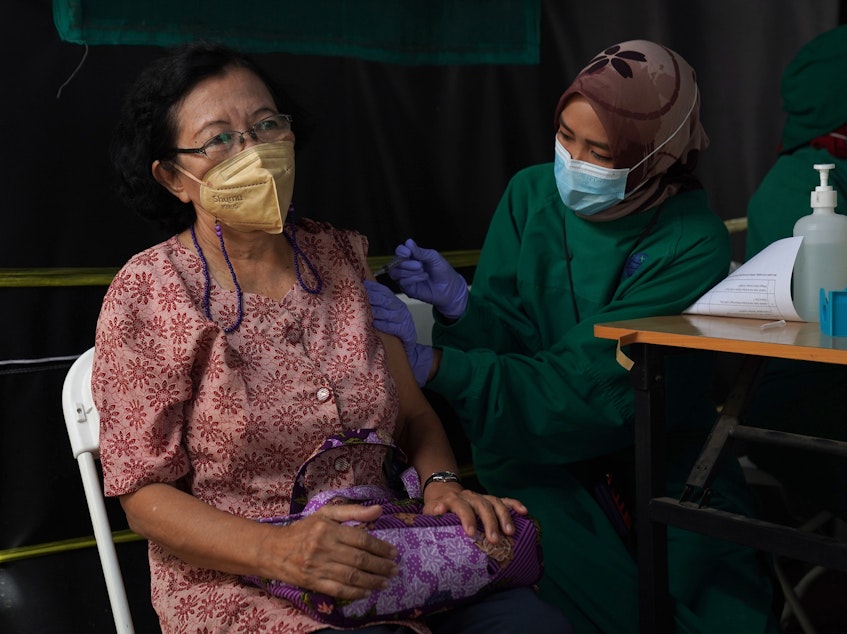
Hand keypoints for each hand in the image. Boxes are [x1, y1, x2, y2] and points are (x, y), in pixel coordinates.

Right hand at [266, 504, 398, 599]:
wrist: (274, 550)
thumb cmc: (304, 529)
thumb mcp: (326, 514)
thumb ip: (353, 511)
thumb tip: (379, 510)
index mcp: (328, 529)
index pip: (361, 539)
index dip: (381, 547)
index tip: (393, 552)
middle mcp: (324, 548)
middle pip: (359, 559)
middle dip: (381, 566)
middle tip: (394, 570)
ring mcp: (318, 567)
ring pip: (351, 576)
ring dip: (372, 581)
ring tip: (385, 582)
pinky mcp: (313, 583)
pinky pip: (338, 590)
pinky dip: (355, 593)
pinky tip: (367, 592)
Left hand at [364, 280, 432, 385]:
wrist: (408, 349)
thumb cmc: (392, 330)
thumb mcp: (384, 315)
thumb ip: (374, 305)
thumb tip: (355, 296)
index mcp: (394, 302)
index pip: (383, 290)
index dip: (371, 287)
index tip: (358, 284)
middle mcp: (400, 308)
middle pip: (386, 299)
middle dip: (372, 296)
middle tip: (357, 296)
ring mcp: (404, 320)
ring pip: (390, 312)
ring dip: (376, 310)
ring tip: (363, 309)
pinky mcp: (407, 332)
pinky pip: (394, 327)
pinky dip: (384, 325)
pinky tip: (375, 324)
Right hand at [388, 239, 467, 319]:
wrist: (450, 288)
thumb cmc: (443, 271)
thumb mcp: (434, 257)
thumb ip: (420, 251)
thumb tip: (408, 242)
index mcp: (412, 257)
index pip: (399, 251)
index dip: (401, 251)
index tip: (408, 253)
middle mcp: (406, 267)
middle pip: (395, 262)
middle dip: (406, 263)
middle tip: (420, 265)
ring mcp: (406, 278)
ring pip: (395, 273)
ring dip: (408, 271)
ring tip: (422, 271)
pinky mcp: (407, 289)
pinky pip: (402, 282)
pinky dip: (412, 279)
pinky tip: (423, 277)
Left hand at [422, 485, 528, 543]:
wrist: (443, 492)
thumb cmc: (436, 509)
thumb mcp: (429, 512)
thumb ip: (432, 513)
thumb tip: (437, 512)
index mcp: (453, 499)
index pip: (461, 506)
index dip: (467, 518)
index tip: (471, 533)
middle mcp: (469, 496)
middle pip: (482, 505)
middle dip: (489, 522)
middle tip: (493, 540)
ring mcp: (481, 497)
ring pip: (495, 502)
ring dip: (504, 517)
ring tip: (510, 533)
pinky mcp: (490, 500)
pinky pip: (504, 500)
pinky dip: (514, 505)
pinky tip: (524, 511)